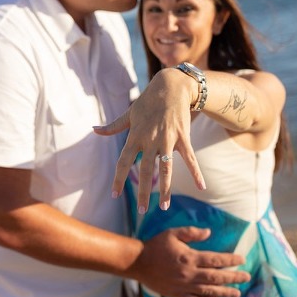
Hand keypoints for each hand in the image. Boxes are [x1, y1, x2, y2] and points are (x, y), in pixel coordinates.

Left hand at [94, 68, 205, 211]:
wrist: (171, 86)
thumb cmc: (148, 101)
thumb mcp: (129, 113)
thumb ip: (113, 126)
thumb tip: (94, 130)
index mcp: (134, 136)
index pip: (123, 162)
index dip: (118, 179)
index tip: (114, 195)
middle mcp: (150, 140)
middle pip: (144, 171)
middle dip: (143, 192)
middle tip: (141, 210)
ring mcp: (167, 140)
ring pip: (165, 169)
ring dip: (165, 189)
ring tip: (164, 207)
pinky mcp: (183, 137)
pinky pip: (190, 159)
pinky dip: (196, 172)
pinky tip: (201, 186)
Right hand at [129, 227, 249, 296]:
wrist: (138, 263)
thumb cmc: (155, 246)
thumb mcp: (172, 233)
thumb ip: (191, 232)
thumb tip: (209, 232)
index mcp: (189, 257)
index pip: (216, 259)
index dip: (231, 260)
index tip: (242, 259)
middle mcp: (189, 273)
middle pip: (217, 276)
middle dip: (234, 277)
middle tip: (246, 277)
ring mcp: (184, 286)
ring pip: (210, 291)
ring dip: (225, 292)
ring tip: (237, 293)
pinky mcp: (178, 294)